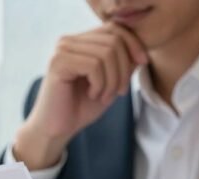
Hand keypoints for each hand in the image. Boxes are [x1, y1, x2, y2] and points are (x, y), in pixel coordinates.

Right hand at [13, 23, 147, 169]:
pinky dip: (100, 84)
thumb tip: (141, 51)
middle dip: (124, 69)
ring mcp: (62, 50)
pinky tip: (92, 95)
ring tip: (104, 96)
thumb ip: (124, 64)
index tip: (142, 63)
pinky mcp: (58, 63)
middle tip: (119, 92)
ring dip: (112, 80)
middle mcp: (69, 41)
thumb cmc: (81, 108)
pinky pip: (94, 65)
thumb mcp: (111, 83)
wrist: (56, 130)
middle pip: (113, 40)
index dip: (133, 43)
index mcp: (81, 41)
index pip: (115, 28)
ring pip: (106, 53)